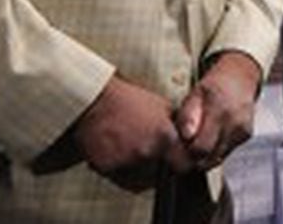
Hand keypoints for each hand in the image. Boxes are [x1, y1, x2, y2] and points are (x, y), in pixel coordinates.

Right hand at [74, 76, 192, 191]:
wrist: (93, 102)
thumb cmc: (127, 101)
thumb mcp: (162, 107)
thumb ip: (177, 127)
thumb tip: (190, 140)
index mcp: (164, 138)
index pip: (185, 165)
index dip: (184, 163)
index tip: (180, 160)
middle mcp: (147, 153)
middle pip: (163, 174)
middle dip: (162, 166)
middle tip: (152, 151)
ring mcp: (126, 164)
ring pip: (143, 180)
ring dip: (142, 171)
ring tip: (133, 149)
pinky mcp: (108, 170)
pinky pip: (122, 179)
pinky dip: (124, 171)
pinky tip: (121, 153)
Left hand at [175, 52, 261, 169]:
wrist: (239, 78)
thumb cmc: (211, 87)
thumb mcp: (194, 95)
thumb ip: (188, 115)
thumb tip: (186, 136)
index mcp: (218, 110)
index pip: (201, 147)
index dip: (186, 154)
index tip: (177, 150)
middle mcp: (234, 122)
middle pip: (210, 157)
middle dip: (194, 159)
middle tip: (183, 151)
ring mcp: (243, 130)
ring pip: (218, 158)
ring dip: (205, 157)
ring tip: (195, 144)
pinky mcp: (247, 135)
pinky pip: (226, 152)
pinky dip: (216, 150)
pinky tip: (210, 139)